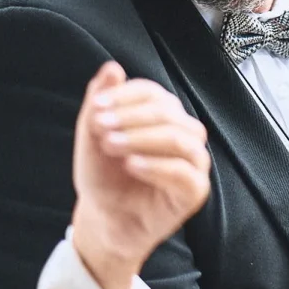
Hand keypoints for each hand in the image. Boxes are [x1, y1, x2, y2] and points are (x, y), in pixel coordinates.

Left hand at [71, 62, 210, 288]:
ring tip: (112, 146)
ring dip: (143, 139)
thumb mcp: (93, 137)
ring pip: (181, 138)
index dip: (126, 96)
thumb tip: (112, 67)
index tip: (97, 108)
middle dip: (132, 117)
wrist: (104, 220)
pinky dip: (157, 166)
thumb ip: (100, 102)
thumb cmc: (104, 178)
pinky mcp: (194, 190)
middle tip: (101, 129)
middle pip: (169, 113)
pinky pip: (185, 172)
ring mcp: (193, 163)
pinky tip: (131, 166)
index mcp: (164, 118)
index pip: (154, 94)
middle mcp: (184, 135)